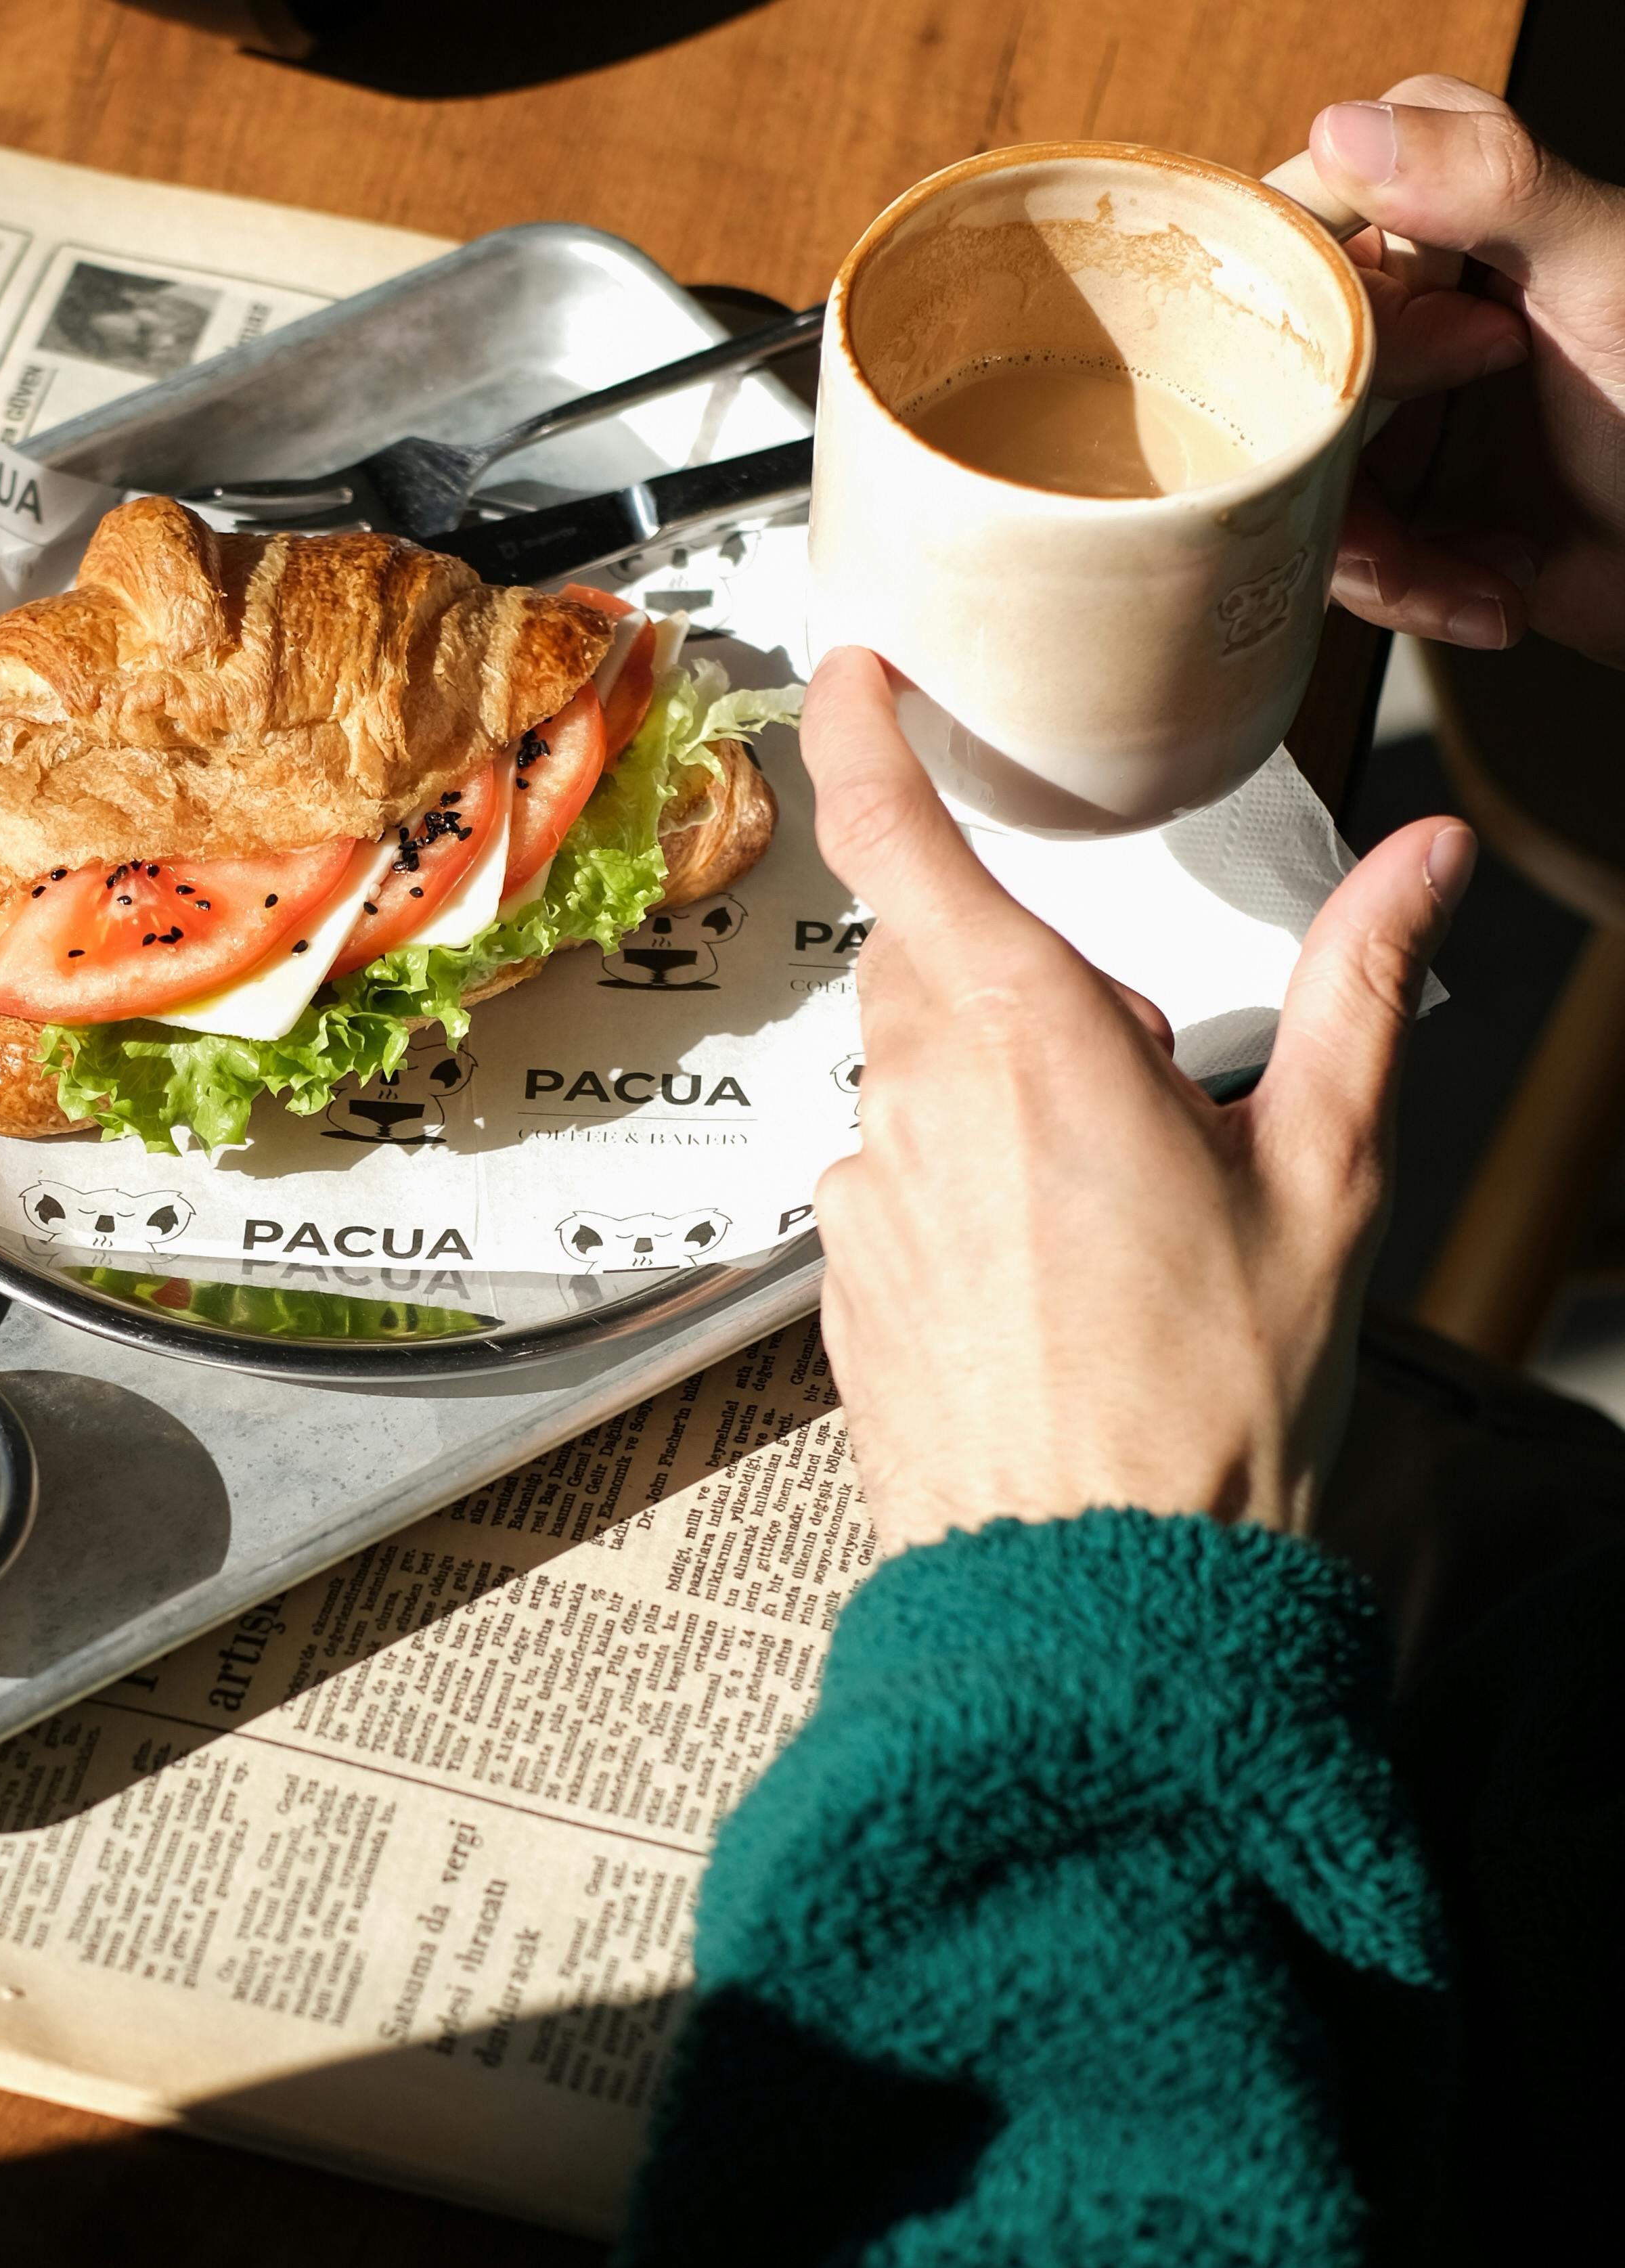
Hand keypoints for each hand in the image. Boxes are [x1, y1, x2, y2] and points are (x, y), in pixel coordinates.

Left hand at [804, 652, 1470, 1552]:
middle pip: (928, 965)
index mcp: (1026, 1045)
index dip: (861, 736)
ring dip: (993, 1100)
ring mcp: (864, 1200)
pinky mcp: (843, 1284)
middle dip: (1020, 985)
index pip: (900, 838)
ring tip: (1106, 1214)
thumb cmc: (1210, 1402)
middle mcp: (915, 1105)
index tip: (856, 676)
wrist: (1103, 1592)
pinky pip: (893, 1186)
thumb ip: (1359, 989)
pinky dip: (960, 1196)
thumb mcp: (1325, 1177)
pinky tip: (1050, 1285)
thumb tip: (1424, 861)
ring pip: (912, 1080)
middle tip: (1140, 1086)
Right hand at [1306, 71, 1624, 666]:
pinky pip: (1336, 551)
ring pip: (1290, 475)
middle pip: (1275, 367)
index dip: (1318, 307)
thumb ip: (1493, 180)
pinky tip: (1492, 595)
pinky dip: (1408, 591)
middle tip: (1437, 469)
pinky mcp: (1397, 503)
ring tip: (1475, 577)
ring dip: (1374, 552)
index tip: (1393, 361)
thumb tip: (1342, 130)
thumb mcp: (1606, 272)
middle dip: (1336, 456)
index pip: (1296, 226)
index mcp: (1443, 205)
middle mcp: (1402, 299)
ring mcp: (1392, 408)